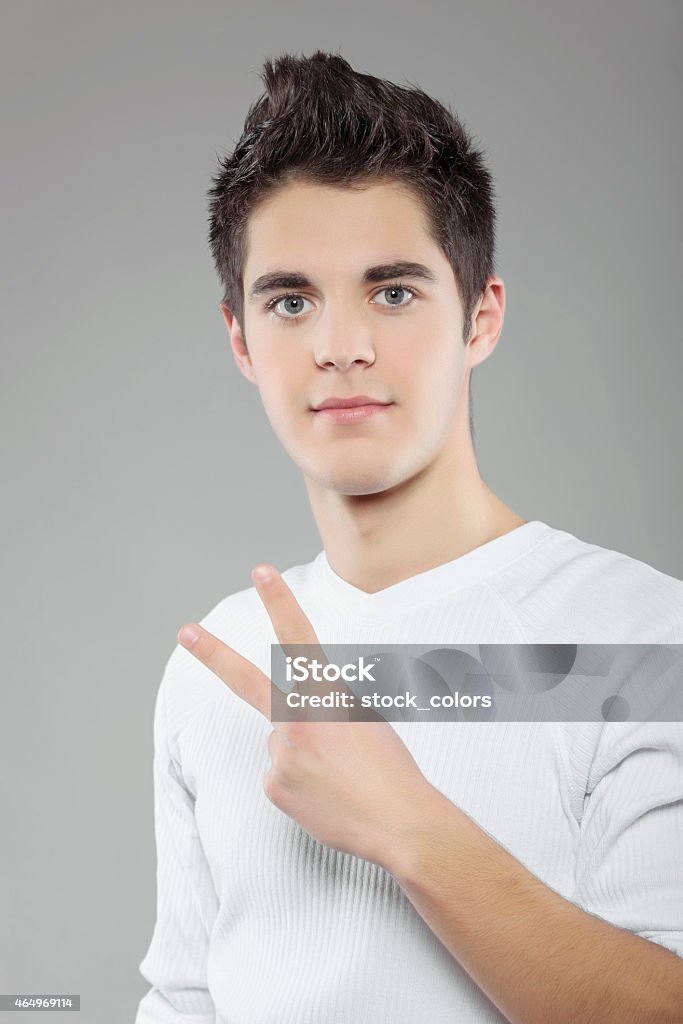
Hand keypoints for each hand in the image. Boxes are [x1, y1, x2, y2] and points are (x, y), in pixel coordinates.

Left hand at [177, 564, 430, 865]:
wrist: (399, 821)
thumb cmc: (390, 768)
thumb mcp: (363, 717)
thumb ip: (321, 706)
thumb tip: (287, 721)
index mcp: (327, 694)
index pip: (299, 637)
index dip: (279, 602)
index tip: (261, 572)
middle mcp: (298, 717)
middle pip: (248, 681)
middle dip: (213, 654)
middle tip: (185, 631)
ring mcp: (281, 752)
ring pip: (281, 744)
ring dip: (304, 756)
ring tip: (339, 777)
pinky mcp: (274, 785)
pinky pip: (280, 776)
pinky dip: (300, 784)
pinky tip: (326, 795)